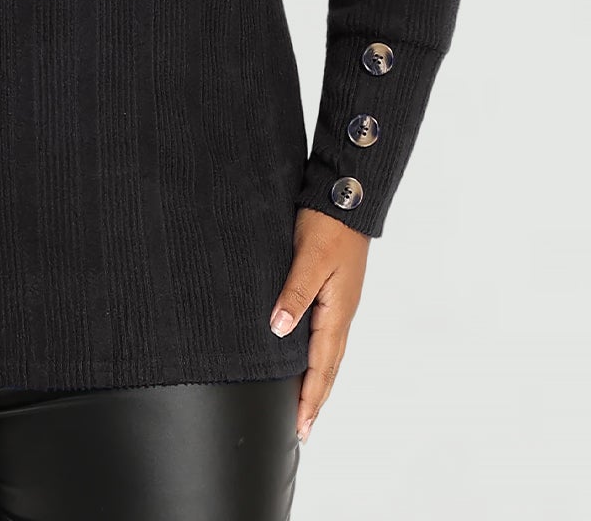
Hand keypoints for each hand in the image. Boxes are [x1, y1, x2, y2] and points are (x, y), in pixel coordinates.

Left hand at [268, 207, 369, 443]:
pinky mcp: (334, 291)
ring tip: (306, 404)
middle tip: (303, 429)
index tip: (301, 427)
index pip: (322, 365)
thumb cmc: (328, 225)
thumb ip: (294, 293)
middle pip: (329, 366)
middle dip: (316, 398)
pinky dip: (317, 354)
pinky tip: (307, 356)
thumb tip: (279, 330)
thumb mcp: (309, 258)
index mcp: (337, 310)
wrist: (348, 197)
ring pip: (328, 351)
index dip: (311, 397)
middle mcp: (341, 312)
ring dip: (317, 379)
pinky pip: (326, 333)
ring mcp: (340, 302)